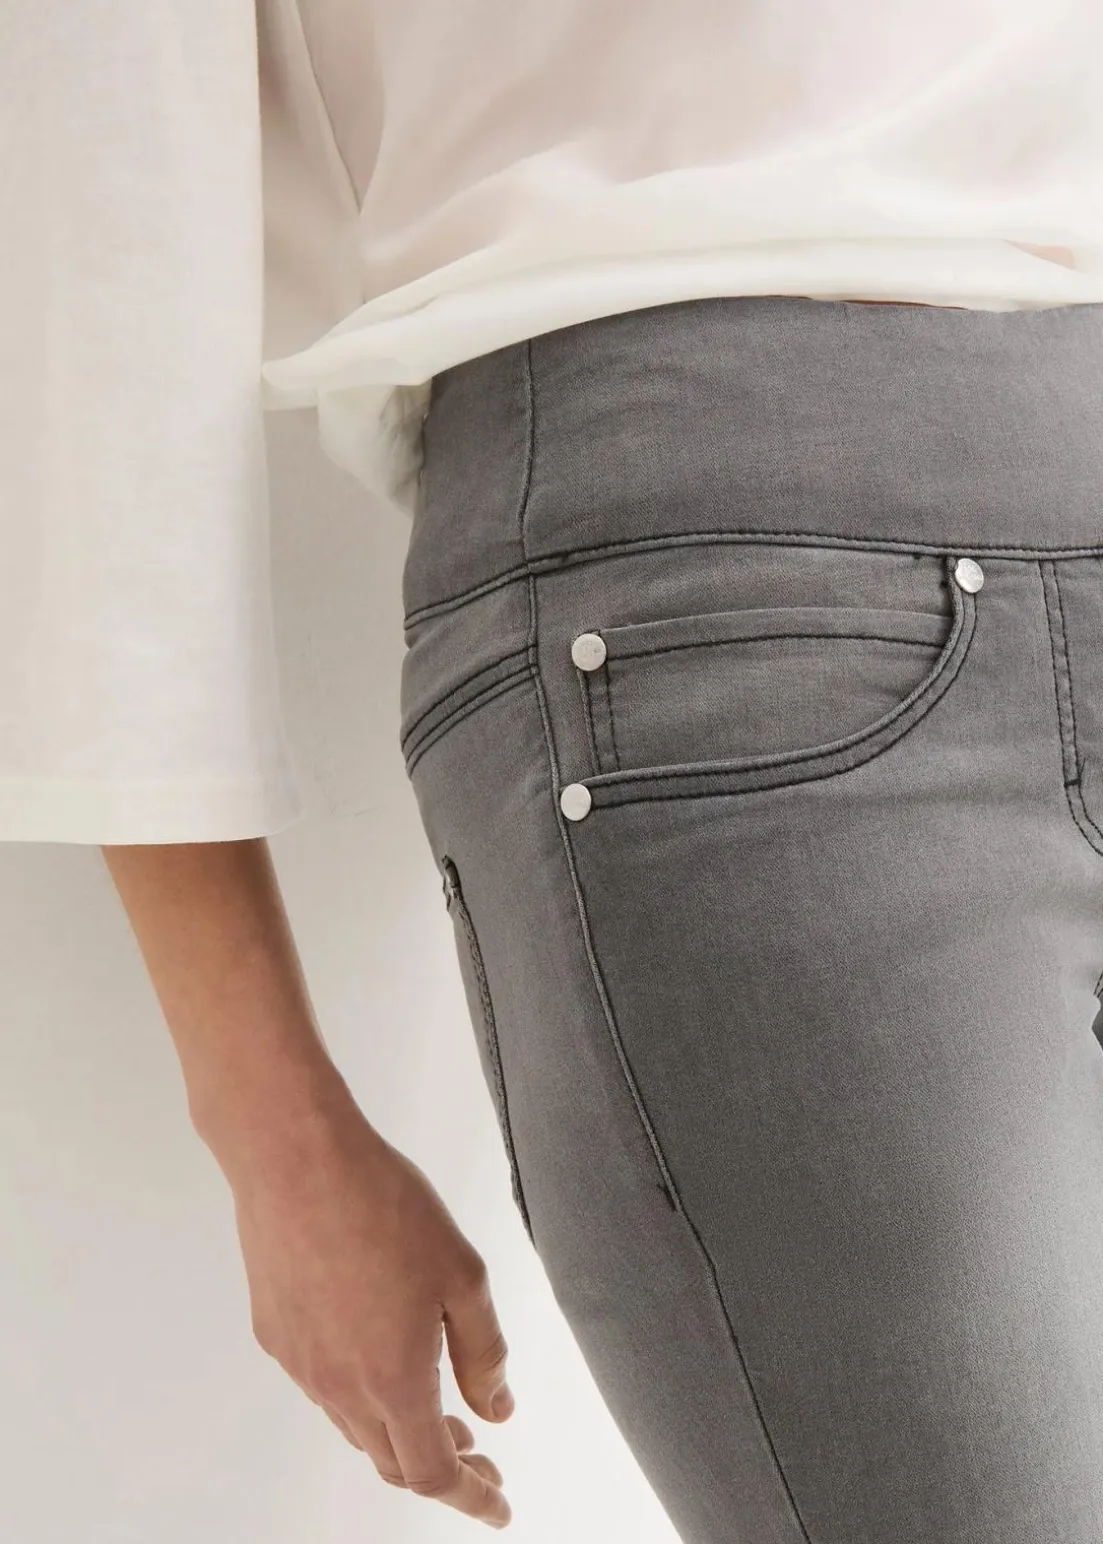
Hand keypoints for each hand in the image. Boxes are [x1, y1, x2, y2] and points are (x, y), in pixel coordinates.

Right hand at [229, 1100, 514, 1528]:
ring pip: (356, 1425)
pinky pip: (325, 1385)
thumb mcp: (462, 1275)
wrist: (296, 1160)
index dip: (472, 1497)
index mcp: (394, 1378)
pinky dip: (362, 1393)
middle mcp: (341, 1386)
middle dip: (441, 1467)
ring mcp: (302, 1364)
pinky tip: (380, 1353)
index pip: (434, 1472)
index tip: (498, 1506)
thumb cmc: (383, 1205)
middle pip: (392, 1461)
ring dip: (400, 1430)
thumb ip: (484, 1353)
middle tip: (481, 1456)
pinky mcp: (275, 1334)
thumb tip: (495, 1410)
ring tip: (437, 1408)